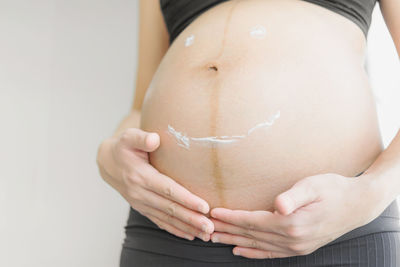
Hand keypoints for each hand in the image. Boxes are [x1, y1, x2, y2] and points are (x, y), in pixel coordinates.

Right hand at [96, 128, 213, 240]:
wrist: (108, 162)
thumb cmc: (124, 147)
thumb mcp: (129, 137)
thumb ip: (141, 138)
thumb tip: (154, 139)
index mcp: (140, 176)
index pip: (168, 190)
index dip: (186, 199)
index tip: (204, 207)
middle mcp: (140, 193)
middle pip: (170, 208)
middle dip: (191, 219)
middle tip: (210, 227)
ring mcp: (141, 203)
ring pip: (167, 219)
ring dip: (187, 227)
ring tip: (206, 235)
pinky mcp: (142, 208)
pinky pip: (160, 222)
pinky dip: (175, 230)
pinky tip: (190, 235)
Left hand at [209, 173, 375, 258]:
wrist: (357, 205)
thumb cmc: (333, 189)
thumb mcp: (313, 186)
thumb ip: (294, 196)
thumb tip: (278, 206)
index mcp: (292, 223)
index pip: (253, 221)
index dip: (232, 217)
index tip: (213, 213)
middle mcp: (292, 239)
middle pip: (251, 234)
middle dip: (227, 230)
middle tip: (205, 228)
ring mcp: (296, 247)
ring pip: (257, 244)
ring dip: (234, 241)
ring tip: (215, 239)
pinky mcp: (299, 248)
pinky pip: (271, 253)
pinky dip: (253, 253)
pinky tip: (240, 252)